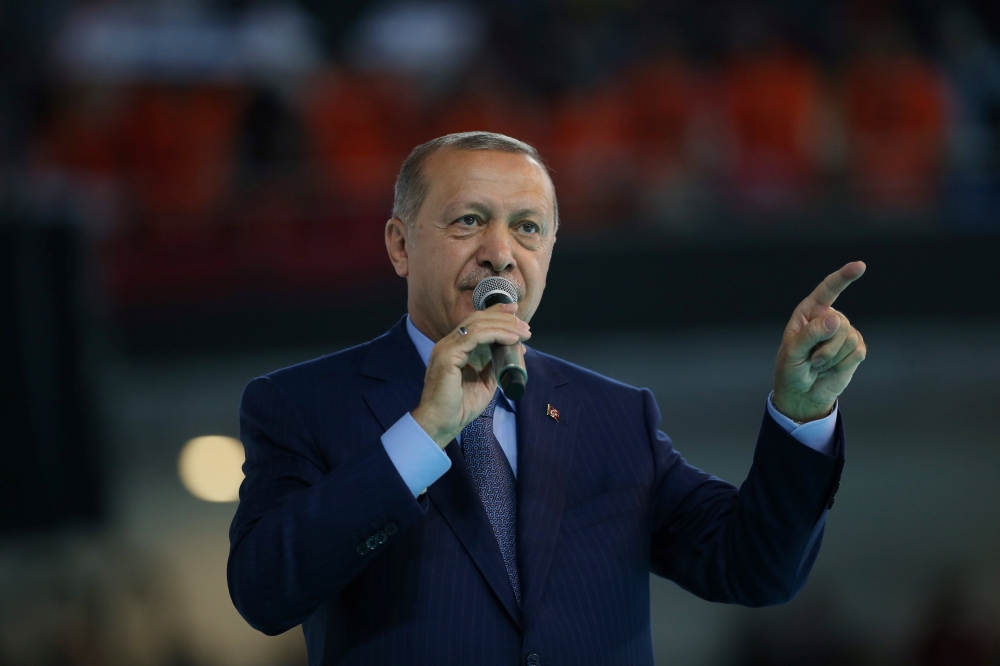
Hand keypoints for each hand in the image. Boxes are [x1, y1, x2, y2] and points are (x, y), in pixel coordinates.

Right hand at [411, 303, 529, 447]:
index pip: (475, 323)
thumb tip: (511, 352)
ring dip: (504, 326)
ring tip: (522, 333)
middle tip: (524, 324)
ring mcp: (446, 348)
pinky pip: (474, 336)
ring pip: (478, 325)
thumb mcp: (483, 383)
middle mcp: (448, 344)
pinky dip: (496, 334)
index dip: (495, 313)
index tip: (515, 312)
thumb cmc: (459, 407)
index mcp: (454, 349)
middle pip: (477, 319)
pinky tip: (511, 339)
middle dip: (503, 317)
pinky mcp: (447, 355)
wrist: (442, 424)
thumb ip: (493, 366)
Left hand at [773, 261, 867, 422]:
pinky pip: (858, 351)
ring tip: (818, 364)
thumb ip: (811, 334)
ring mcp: (844, 333)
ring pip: (849, 338)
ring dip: (832, 357)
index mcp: (809, 312)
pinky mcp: (856, 348)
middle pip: (840, 323)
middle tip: (811, 359)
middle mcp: (828, 318)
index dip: (843, 277)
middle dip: (825, 346)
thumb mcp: (793, 352)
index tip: (860, 266)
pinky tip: (832, 368)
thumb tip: (835, 319)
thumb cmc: (791, 369)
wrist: (803, 394)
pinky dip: (843, 364)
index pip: (828, 290)